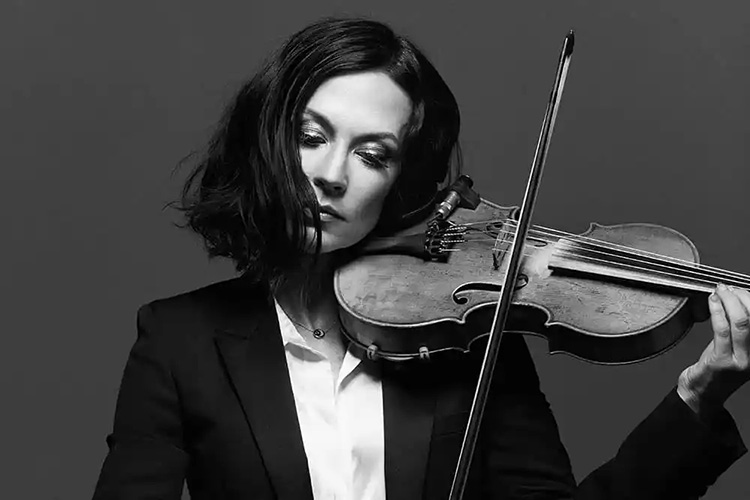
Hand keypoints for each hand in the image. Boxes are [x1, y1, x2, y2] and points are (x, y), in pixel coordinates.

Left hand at [677, 284, 749, 416]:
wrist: (703, 394)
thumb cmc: (719, 367)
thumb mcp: (738, 347)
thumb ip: (741, 327)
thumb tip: (739, 296)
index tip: (739, 288)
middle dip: (741, 296)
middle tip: (727, 288)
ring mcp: (743, 360)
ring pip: (741, 321)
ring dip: (728, 300)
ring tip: (719, 291)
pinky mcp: (724, 361)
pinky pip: (721, 330)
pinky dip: (716, 310)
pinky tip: (711, 301)